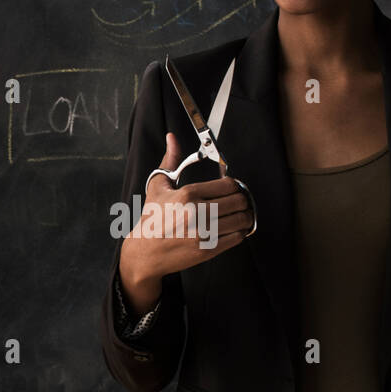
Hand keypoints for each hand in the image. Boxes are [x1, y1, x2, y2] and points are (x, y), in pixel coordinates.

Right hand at [118, 132, 253, 312]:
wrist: (145, 253)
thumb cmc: (152, 219)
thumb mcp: (158, 186)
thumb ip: (171, 161)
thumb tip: (172, 138)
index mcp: (188, 195)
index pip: (228, 185)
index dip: (234, 185)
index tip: (232, 188)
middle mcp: (197, 213)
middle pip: (239, 201)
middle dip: (242, 199)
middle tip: (238, 201)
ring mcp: (204, 233)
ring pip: (242, 219)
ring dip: (245, 216)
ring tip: (239, 214)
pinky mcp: (208, 250)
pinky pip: (237, 237)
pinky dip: (240, 232)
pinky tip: (233, 229)